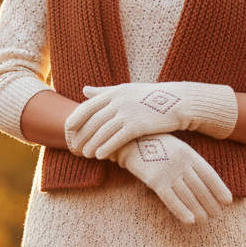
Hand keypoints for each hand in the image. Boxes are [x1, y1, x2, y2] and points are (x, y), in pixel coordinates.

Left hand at [65, 81, 238, 159]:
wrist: (178, 103)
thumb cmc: (151, 98)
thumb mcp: (126, 90)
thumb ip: (103, 91)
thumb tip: (83, 90)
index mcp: (114, 92)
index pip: (88, 106)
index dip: (76, 119)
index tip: (67, 131)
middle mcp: (118, 100)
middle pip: (93, 120)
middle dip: (82, 135)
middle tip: (74, 148)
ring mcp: (127, 112)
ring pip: (102, 131)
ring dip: (92, 144)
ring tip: (85, 155)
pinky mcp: (137, 124)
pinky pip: (116, 138)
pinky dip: (106, 148)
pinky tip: (100, 156)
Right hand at [111, 133, 232, 224]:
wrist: (131, 139)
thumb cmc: (157, 146)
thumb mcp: (178, 149)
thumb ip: (190, 163)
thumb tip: (204, 182)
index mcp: (190, 154)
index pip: (209, 175)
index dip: (220, 189)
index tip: (228, 201)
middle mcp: (182, 163)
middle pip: (201, 188)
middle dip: (211, 203)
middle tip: (216, 215)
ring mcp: (169, 172)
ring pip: (188, 196)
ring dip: (199, 210)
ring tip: (205, 220)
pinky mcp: (156, 181)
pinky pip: (172, 200)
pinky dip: (182, 211)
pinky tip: (190, 221)